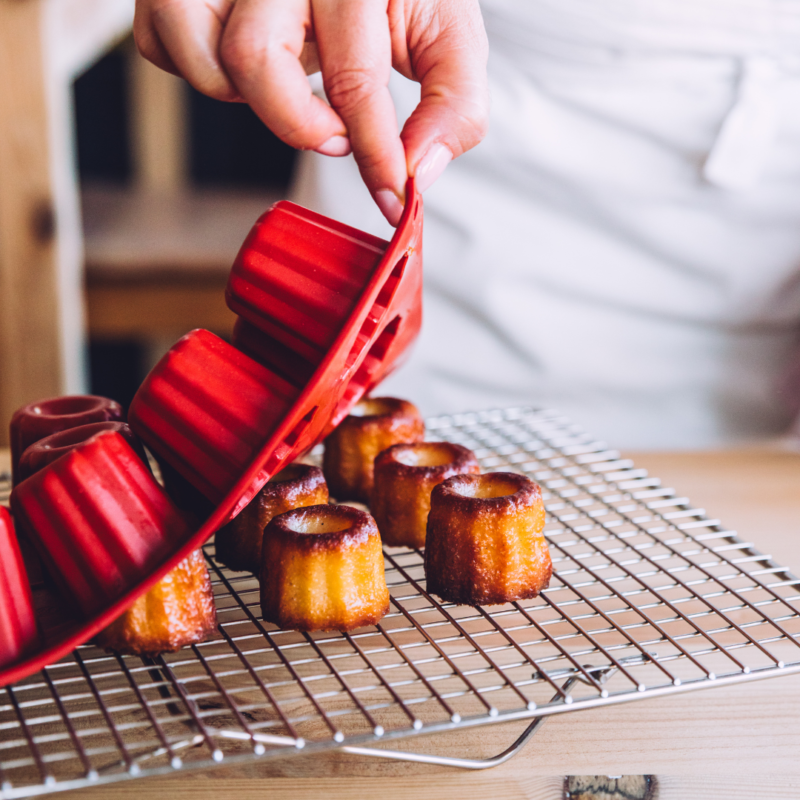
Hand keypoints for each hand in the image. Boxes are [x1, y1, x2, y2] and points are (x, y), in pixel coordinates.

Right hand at [133, 0, 488, 224]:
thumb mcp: (445, 36)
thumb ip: (452, 102)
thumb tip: (420, 170)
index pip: (354, 76)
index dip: (375, 154)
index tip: (393, 198)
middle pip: (254, 60)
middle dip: (298, 123)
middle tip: (335, 132)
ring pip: (196, 51)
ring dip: (242, 97)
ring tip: (287, 87)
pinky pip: (159, 41)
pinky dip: (196, 70)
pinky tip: (247, 69)